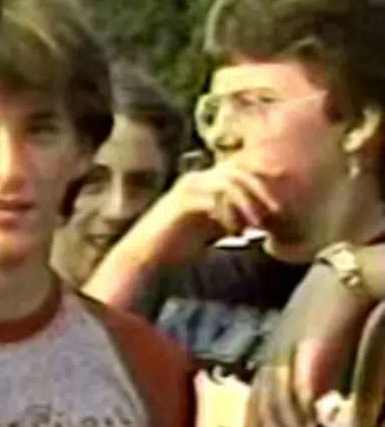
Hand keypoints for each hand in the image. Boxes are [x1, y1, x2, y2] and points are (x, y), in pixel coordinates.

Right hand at [120, 163, 284, 266]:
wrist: (146, 256)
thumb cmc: (178, 243)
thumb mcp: (213, 226)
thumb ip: (233, 216)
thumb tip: (262, 217)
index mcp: (204, 181)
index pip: (240, 170)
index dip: (263, 181)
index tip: (280, 200)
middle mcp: (196, 179)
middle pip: (237, 173)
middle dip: (260, 192)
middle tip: (274, 213)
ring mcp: (187, 189)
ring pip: (227, 185)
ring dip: (246, 205)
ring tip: (255, 226)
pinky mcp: (181, 203)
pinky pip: (213, 202)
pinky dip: (228, 216)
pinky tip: (235, 233)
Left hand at [244, 261, 375, 426]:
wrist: (347, 277)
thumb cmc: (332, 305)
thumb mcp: (310, 339)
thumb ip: (306, 366)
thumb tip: (311, 397)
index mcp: (270, 352)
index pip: (253, 396)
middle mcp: (272, 355)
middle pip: (261, 405)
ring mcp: (288, 353)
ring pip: (279, 403)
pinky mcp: (309, 352)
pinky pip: (300, 392)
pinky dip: (304, 414)